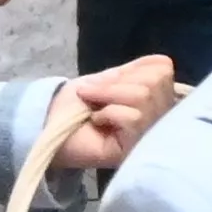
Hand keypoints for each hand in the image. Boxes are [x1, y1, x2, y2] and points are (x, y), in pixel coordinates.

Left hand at [42, 53, 178, 171]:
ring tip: (92, 106)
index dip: (134, 69)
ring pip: (143, 97)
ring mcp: (148, 136)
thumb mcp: (104, 80)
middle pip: (155, 82)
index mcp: (154, 99)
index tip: (108, 82)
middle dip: (116, 83)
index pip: (164, 69)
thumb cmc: (73, 104)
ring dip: (108, 96)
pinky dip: (108, 113)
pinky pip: (133, 117)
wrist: (47, 124)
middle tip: (92, 94)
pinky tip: (97, 122)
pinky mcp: (134, 150)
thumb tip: (161, 61)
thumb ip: (133, 71)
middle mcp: (158, 118)